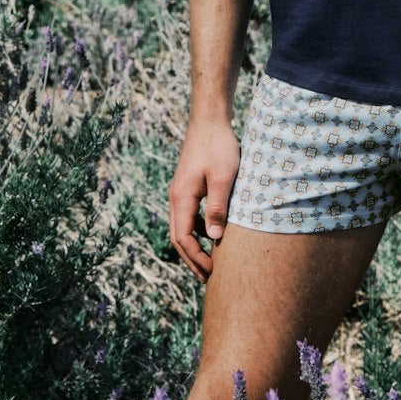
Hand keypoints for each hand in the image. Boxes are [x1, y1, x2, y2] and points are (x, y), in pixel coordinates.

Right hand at [169, 118, 241, 281]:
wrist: (209, 120)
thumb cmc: (219, 146)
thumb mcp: (224, 177)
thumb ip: (218, 207)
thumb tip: (214, 238)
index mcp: (182, 197)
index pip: (183, 238)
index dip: (195, 258)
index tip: (212, 273)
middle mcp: (176, 197)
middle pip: (179, 237)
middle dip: (193, 259)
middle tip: (210, 279)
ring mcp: (180, 192)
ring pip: (183, 228)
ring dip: (194, 247)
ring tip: (211, 263)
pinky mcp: (188, 186)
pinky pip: (188, 216)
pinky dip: (197, 231)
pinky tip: (212, 236)